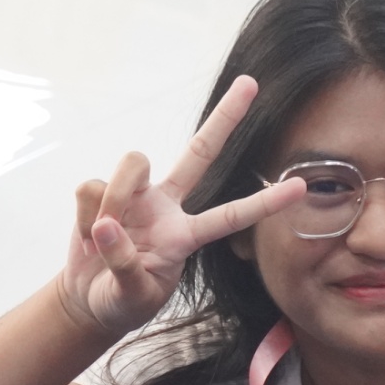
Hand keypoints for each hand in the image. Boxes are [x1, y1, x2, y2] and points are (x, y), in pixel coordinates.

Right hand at [57, 76, 303, 338]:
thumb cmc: (122, 300)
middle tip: (250, 83)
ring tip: (102, 236)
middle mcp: (167, 206)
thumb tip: (108, 226)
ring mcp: (135, 195)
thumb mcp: (131, 296)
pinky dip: (83, 215)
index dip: (265, 203)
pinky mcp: (100, 192)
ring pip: (133, 162)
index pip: (232, 216)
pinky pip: (90, 188)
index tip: (301, 187)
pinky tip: (87, 238)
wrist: (88, 300)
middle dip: (225, 118)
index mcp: (186, 235)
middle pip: (200, 151)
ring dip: (115, 195)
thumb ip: (125, 265)